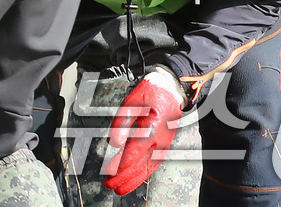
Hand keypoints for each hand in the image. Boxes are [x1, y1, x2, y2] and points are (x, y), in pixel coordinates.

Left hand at [104, 69, 184, 194]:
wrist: (171, 90)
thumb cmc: (149, 94)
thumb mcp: (131, 102)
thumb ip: (121, 123)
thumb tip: (113, 143)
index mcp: (152, 128)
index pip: (135, 151)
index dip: (122, 164)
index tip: (111, 174)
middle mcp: (160, 140)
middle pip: (141, 164)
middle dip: (124, 177)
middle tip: (110, 185)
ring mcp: (163, 145)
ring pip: (148, 168)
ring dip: (133, 180)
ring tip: (119, 188)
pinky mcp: (163, 146)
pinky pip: (153, 164)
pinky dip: (143, 174)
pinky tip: (133, 180)